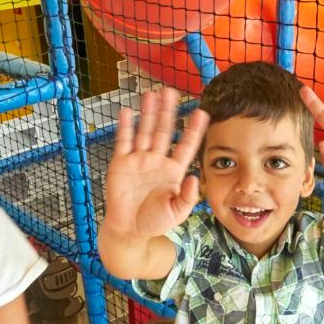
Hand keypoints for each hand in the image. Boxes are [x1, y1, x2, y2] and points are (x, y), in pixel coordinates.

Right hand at [103, 88, 208, 240]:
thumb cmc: (154, 222)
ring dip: (148, 113)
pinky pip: (123, 142)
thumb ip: (187, 197)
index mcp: (173, 171)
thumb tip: (195, 177)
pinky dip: (125, 127)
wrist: (129, 230)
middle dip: (168, 112)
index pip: (186, 146)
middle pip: (164, 131)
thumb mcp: (177, 213)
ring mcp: (138, 160)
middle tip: (172, 92)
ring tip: (152, 94)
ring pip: (145, 131)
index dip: (194, 130)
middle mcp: (157, 161)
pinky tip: (128, 112)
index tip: (202, 113)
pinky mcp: (121, 164)